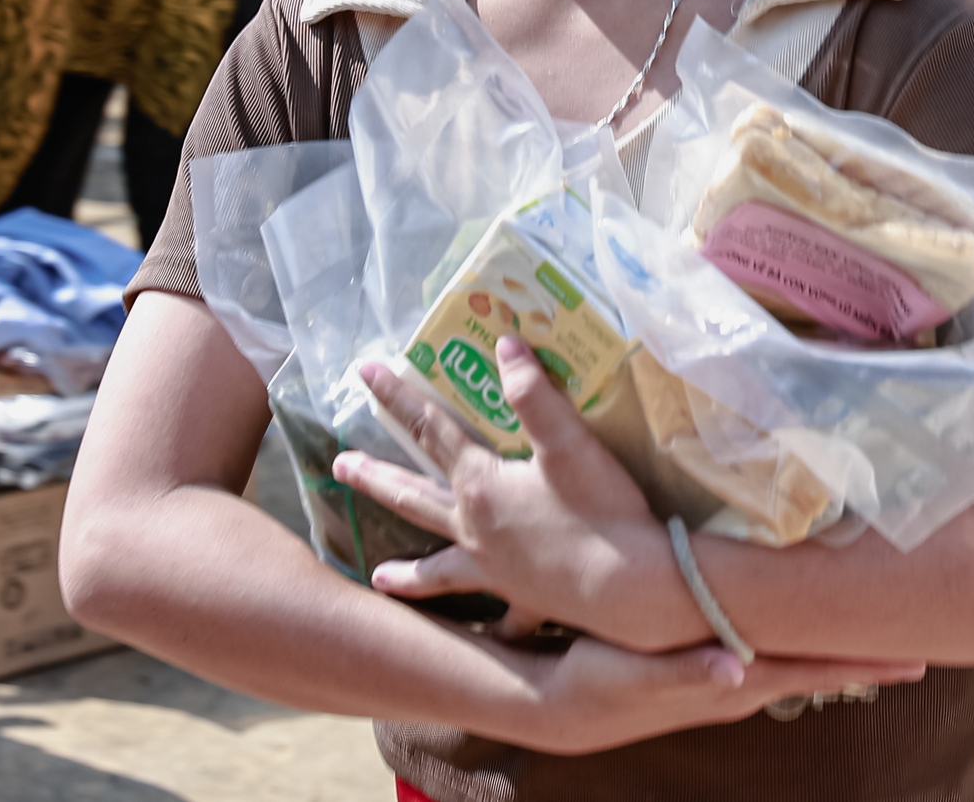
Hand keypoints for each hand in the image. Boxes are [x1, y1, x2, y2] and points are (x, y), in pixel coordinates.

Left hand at [333, 338, 698, 649]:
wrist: (634, 589)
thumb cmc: (602, 511)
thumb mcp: (568, 442)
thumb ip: (533, 393)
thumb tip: (505, 343)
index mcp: (480, 485)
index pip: (428, 429)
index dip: (396, 396)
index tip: (363, 371)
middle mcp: (475, 529)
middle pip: (413, 496)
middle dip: (374, 478)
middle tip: (339, 465)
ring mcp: (495, 571)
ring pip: (438, 567)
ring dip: (407, 571)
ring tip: (377, 577)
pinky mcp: (525, 599)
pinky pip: (500, 615)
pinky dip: (493, 623)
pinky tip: (491, 632)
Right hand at [505, 637, 925, 756]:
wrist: (567, 706)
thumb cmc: (600, 682)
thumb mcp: (634, 674)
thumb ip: (685, 672)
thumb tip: (738, 670)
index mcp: (736, 680)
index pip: (816, 672)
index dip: (866, 664)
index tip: (918, 656)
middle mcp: (743, 683)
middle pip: (821, 668)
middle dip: (871, 655)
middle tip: (927, 636)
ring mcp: (729, 678)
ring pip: (800, 659)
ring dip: (840, 647)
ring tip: (881, 629)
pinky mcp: (710, 665)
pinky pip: (774, 650)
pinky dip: (803, 637)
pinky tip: (807, 621)